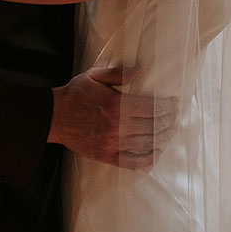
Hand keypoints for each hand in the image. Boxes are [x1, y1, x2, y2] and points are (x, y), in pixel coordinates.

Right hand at [48, 66, 178, 169]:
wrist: (53, 116)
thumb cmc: (75, 94)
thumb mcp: (94, 75)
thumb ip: (119, 73)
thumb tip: (140, 70)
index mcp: (117, 106)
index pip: (153, 108)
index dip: (167, 106)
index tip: (175, 103)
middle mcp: (118, 127)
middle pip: (154, 126)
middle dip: (169, 121)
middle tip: (176, 117)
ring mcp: (112, 144)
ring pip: (147, 144)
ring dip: (163, 138)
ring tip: (170, 132)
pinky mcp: (106, 156)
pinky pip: (133, 161)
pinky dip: (148, 158)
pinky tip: (156, 152)